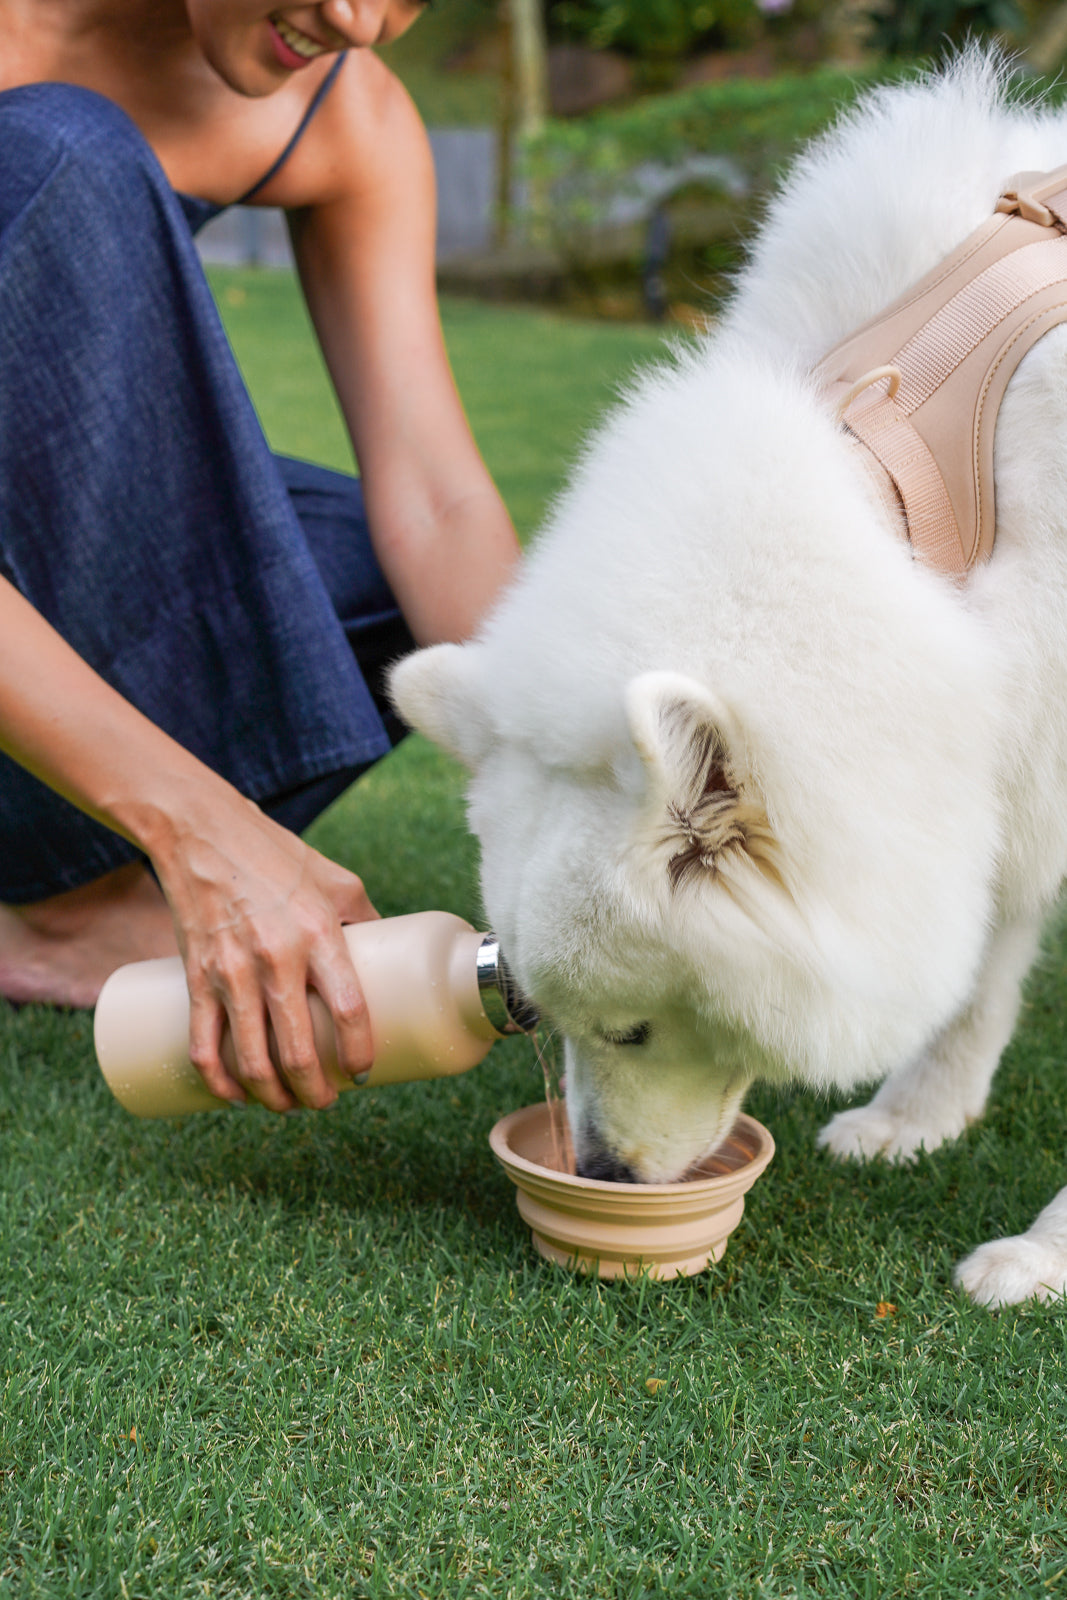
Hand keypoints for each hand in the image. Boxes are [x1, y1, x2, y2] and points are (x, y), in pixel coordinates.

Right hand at [152, 790, 376, 1112]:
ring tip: (288, 1106)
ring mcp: (231, 970)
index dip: (359, 1051)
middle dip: (315, 1091)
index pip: (348, 1009)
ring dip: (272, 1096)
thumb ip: (364, 921)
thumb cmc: (278, 855)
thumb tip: (392, 963)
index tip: (365, 1072)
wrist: (201, 832)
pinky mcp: (195, 976)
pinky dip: (219, 1081)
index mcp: (319, 933)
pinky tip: (235, 1097)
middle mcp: (276, 957)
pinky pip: (202, 1044)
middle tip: (327, 1101)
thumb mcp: (337, 881)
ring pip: (251, 1058)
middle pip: (298, 1049)